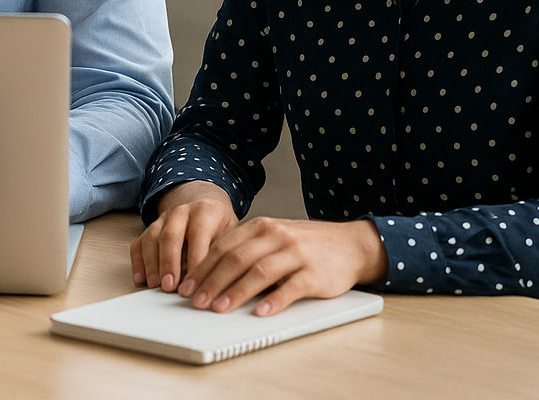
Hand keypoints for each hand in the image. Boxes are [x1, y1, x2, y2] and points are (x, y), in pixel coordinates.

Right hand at [130, 181, 237, 292]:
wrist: (205, 205)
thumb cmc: (220, 225)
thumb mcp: (231, 233)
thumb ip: (221, 253)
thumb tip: (213, 282)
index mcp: (204, 211)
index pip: (198, 235)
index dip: (195, 261)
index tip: (195, 284)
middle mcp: (180, 212)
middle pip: (170, 236)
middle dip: (169, 263)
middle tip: (170, 286)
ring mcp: (162, 219)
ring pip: (151, 239)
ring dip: (152, 264)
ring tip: (155, 285)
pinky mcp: (150, 229)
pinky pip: (139, 244)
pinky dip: (138, 263)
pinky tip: (141, 279)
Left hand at [176, 216, 387, 315]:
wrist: (351, 245)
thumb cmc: (305, 245)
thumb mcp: (274, 237)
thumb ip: (247, 249)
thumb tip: (211, 275)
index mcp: (260, 227)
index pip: (223, 247)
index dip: (202, 268)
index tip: (187, 287)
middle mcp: (276, 236)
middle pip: (236, 259)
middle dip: (212, 282)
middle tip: (196, 301)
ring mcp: (296, 254)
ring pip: (259, 272)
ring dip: (235, 292)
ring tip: (219, 309)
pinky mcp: (315, 273)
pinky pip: (291, 288)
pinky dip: (273, 300)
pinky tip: (259, 312)